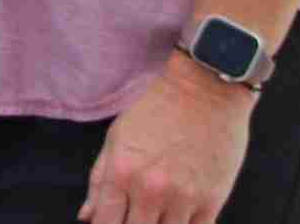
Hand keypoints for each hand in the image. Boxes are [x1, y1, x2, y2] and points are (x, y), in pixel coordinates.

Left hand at [78, 56, 255, 223]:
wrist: (205, 89)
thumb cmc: (156, 109)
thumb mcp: (117, 137)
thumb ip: (100, 180)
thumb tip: (87, 216)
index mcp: (121, 172)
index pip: (105, 223)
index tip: (110, 222)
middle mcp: (150, 190)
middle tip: (133, 215)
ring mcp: (183, 198)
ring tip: (155, 214)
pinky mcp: (212, 201)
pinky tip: (177, 218)